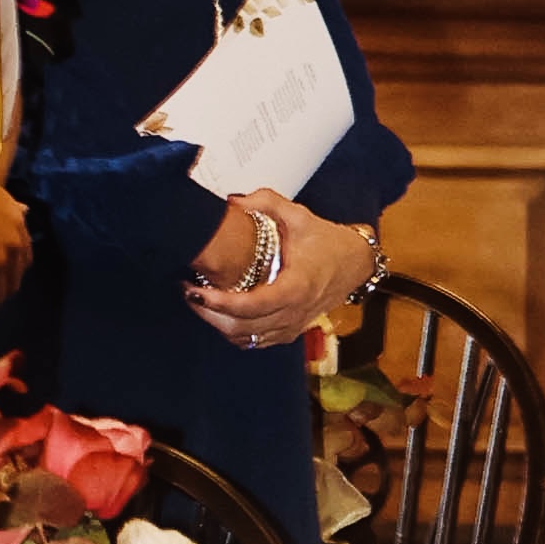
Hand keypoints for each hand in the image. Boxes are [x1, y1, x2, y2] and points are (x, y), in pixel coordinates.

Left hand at [186, 195, 379, 352]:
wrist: (356, 263)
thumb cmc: (329, 241)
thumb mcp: (299, 215)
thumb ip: (265, 203)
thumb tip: (233, 202)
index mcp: (297, 286)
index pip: (252, 306)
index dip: (219, 303)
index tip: (195, 289)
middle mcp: (295, 311)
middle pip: (242, 327)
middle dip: (209, 313)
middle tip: (188, 291)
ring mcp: (292, 325)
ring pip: (246, 339)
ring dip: (218, 323)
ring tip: (199, 300)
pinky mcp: (290, 331)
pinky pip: (256, 341)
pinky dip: (234, 332)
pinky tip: (220, 313)